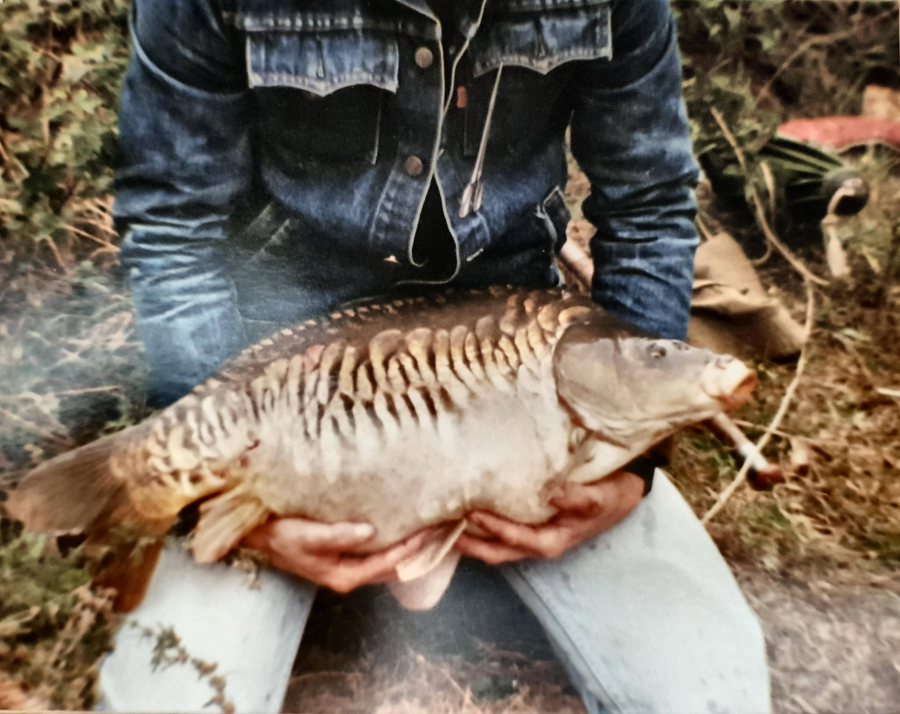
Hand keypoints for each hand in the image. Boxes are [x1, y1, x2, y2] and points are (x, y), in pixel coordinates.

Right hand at [243, 517, 442, 592]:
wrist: (257, 534)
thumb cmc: (280, 533)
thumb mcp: (307, 535)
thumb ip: (338, 535)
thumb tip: (369, 531)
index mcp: (344, 575)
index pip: (389, 563)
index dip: (413, 547)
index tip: (433, 529)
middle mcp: (349, 575)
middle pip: (394, 567)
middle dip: (419, 550)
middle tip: (442, 529)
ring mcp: (346, 568)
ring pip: (388, 562)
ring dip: (408, 548)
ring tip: (430, 528)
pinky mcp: (343, 557)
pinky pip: (377, 554)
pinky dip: (394, 544)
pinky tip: (403, 528)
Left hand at [455, 470, 644, 564]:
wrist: (623, 493)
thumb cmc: (611, 495)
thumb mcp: (600, 497)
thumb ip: (578, 497)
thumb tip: (550, 493)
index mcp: (552, 541)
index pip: (517, 539)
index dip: (495, 528)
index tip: (472, 513)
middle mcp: (539, 543)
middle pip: (497, 551)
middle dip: (470, 544)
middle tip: (440, 532)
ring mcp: (534, 537)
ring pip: (495, 545)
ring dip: (471, 538)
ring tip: (442, 526)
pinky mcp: (531, 526)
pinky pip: (501, 532)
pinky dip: (481, 528)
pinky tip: (464, 516)